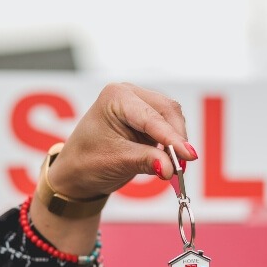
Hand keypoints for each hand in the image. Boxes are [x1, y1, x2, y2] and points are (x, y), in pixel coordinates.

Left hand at [48, 82, 197, 198]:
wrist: (78, 172)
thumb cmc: (87, 162)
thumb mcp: (116, 161)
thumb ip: (145, 161)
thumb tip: (171, 168)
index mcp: (116, 97)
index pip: (151, 117)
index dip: (172, 137)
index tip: (189, 156)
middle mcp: (130, 95)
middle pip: (167, 111)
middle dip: (176, 139)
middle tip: (181, 167)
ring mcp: (140, 105)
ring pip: (172, 119)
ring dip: (176, 143)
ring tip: (174, 167)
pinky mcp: (148, 120)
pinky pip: (169, 129)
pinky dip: (172, 146)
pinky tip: (169, 162)